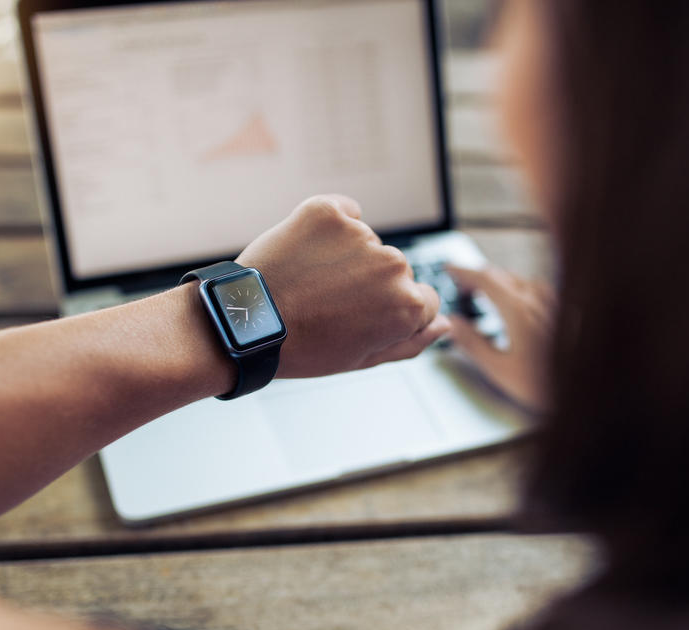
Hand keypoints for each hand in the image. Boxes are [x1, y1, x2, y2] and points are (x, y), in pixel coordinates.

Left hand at [237, 195, 448, 377]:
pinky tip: (307, 252)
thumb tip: (443, 326)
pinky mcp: (328, 211)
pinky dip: (330, 226)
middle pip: (395, 271)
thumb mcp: (362, 359)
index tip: (359, 317)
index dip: (389, 312)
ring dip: (346, 257)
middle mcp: (392, 266)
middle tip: (327, 303)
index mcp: (407, 305)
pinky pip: (344, 211)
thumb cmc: (302, 348)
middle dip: (369, 284)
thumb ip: (411, 342)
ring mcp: (361, 235)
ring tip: (309, 282)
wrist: (245, 322)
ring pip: (367, 243)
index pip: (423, 300)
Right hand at [447, 265, 553, 411]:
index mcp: (518, 311)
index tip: (450, 269)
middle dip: (478, 277)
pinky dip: (518, 289)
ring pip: (520, 280)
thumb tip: (454, 324)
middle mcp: (537, 301)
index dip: (464, 271)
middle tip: (462, 287)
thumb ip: (473, 343)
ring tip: (486, 295)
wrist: (587, 389)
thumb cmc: (546, 385)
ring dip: (499, 282)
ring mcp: (553, 304)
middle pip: (502, 275)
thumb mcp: (499, 369)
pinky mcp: (564, 312)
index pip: (485, 279)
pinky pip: (537, 289)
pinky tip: (518, 303)